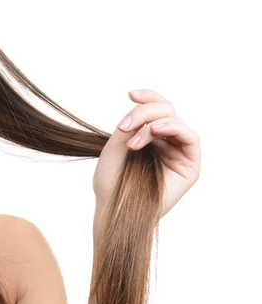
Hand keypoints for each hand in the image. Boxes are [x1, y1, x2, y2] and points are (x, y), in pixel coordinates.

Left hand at [93, 89, 200, 218]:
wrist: (113, 209)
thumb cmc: (111, 181)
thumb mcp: (116, 145)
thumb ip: (132, 124)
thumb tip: (144, 107)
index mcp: (148, 136)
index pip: (156, 108)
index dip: (147, 96)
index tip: (130, 94)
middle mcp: (165, 143)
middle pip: (166, 110)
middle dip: (144, 112)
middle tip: (124, 127)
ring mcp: (178, 154)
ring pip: (175, 120)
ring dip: (152, 123)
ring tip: (133, 140)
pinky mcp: (190, 167)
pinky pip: (191, 137)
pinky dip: (173, 128)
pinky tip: (155, 132)